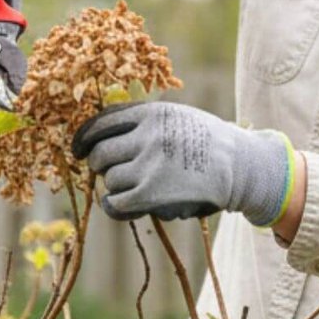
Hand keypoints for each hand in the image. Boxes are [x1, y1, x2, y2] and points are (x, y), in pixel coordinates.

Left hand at [71, 102, 294, 225]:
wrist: (240, 166)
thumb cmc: (209, 144)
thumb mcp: (178, 118)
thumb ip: (145, 123)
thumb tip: (103, 139)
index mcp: (151, 113)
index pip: (102, 123)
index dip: (83, 138)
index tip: (77, 150)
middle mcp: (147, 135)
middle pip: (101, 153)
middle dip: (99, 165)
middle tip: (108, 172)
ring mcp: (149, 164)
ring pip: (110, 179)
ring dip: (116, 186)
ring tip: (131, 187)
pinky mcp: (152, 193)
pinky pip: (116, 201)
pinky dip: (113, 205)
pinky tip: (117, 204)